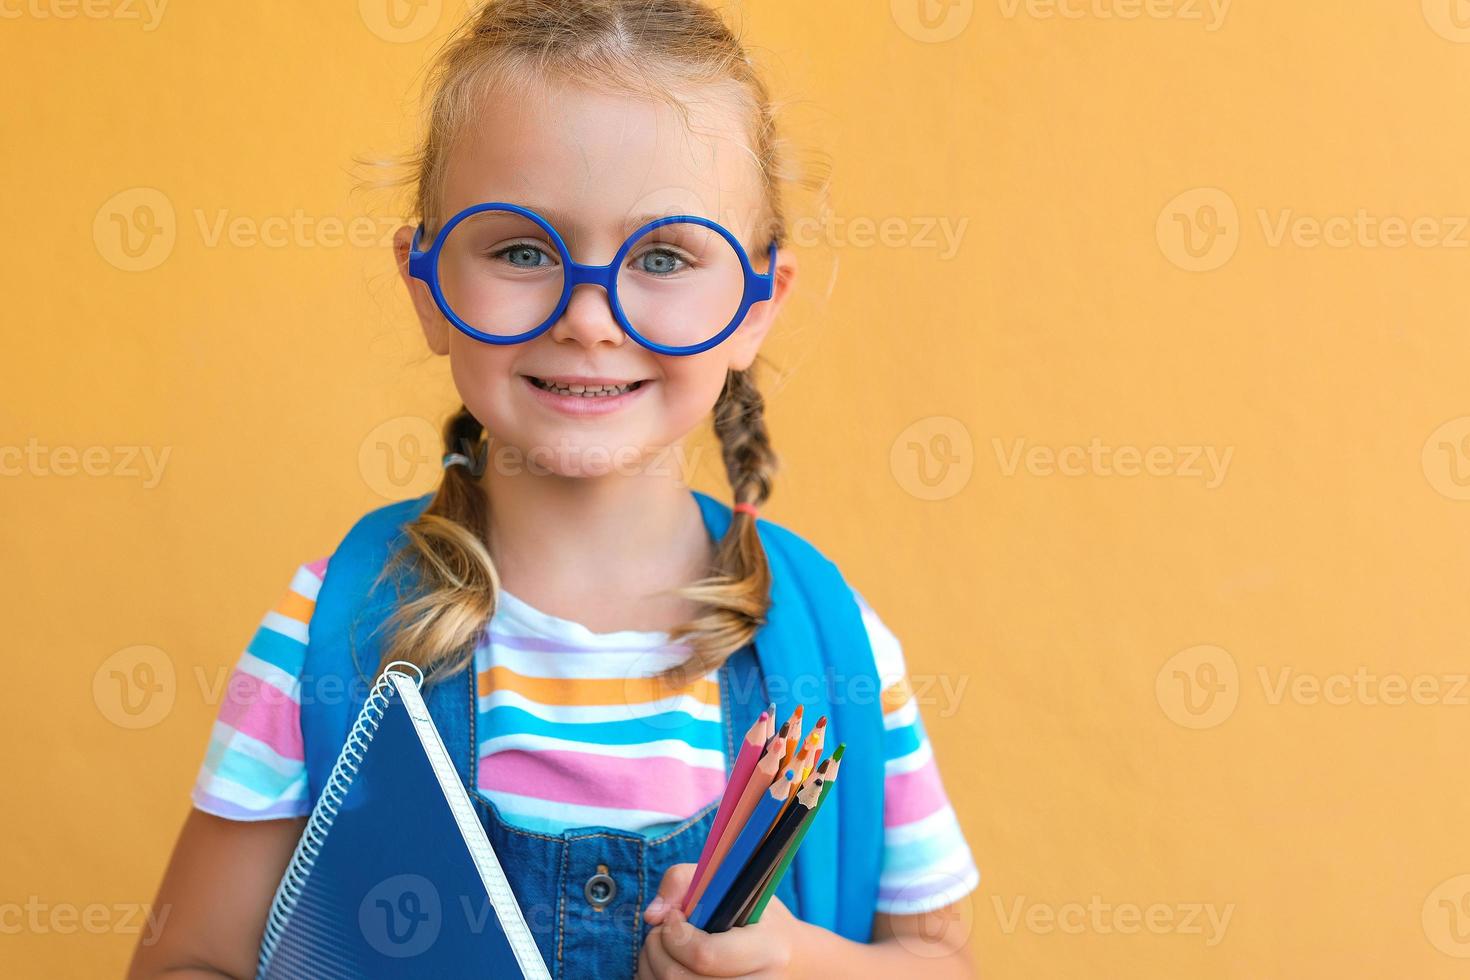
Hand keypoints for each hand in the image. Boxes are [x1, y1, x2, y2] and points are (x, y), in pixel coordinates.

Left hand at [638, 862, 805, 978]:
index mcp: (768, 950)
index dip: (675, 934)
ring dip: (650, 968)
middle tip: (659, 932)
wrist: (796, 963)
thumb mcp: (735, 886)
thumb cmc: (759, 919)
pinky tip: (663, 968)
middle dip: (655, 949)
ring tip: (659, 948)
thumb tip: (653, 915)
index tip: (674, 916)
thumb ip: (686, 881)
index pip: (705, 954)